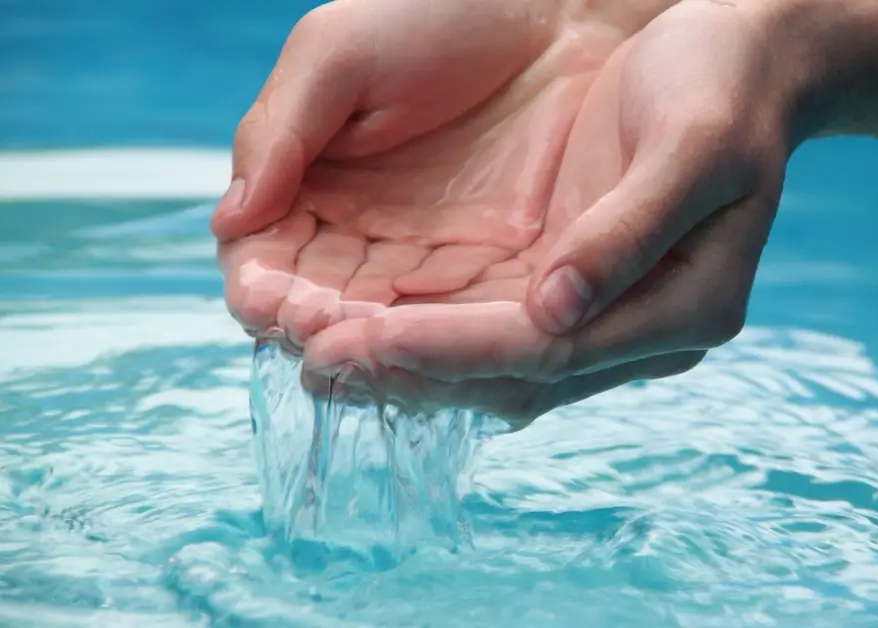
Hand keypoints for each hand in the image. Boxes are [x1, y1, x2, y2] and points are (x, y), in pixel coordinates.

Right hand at [215, 0, 668, 348]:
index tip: (263, 300)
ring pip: (389, 327)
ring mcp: (433, 259)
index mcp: (311, 189)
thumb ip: (279, 133)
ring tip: (359, 352)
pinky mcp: (499, 271)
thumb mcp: (338, 56)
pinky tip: (428, 352)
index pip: (268, 261)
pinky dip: (441, 342)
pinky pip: (462, 321)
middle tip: (312, 335)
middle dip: (313, 328)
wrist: (550, 11)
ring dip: (371, 346)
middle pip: (324, 308)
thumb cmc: (434, 14)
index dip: (262, 286)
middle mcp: (366, 237)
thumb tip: (229, 222)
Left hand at [300, 1, 794, 425]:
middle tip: (312, 362)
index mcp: (685, 305)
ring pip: (494, 364)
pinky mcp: (574, 286)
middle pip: (512, 376)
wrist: (742, 57)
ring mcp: (607, 314)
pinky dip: (427, 330)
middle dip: (411, 370)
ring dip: (409, 361)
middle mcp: (644, 330)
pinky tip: (364, 322)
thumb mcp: (693, 146)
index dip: (451, 351)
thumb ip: (628, 231)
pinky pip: (491, 326)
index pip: (549, 353)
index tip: (360, 342)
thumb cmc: (724, 87)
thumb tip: (556, 313)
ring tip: (316, 353)